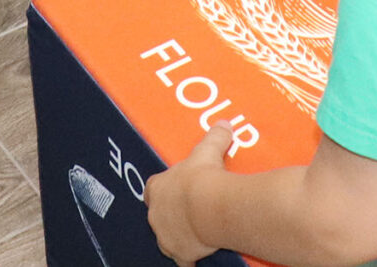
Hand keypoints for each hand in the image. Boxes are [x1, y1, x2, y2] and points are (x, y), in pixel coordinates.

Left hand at [146, 126, 232, 265]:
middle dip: (171, 214)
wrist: (209, 206)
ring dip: (177, 236)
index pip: (153, 189)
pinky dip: (188, 259)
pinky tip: (198, 257)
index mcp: (158, 188)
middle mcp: (156, 213)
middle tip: (190, 211)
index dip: (164, 190)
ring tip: (194, 233)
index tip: (176, 190)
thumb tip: (223, 124)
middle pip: (158, 215)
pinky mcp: (178, 252)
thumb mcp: (208, 150)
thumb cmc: (203, 178)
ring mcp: (165, 235)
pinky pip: (181, 259)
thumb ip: (215, 136)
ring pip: (166, 238)